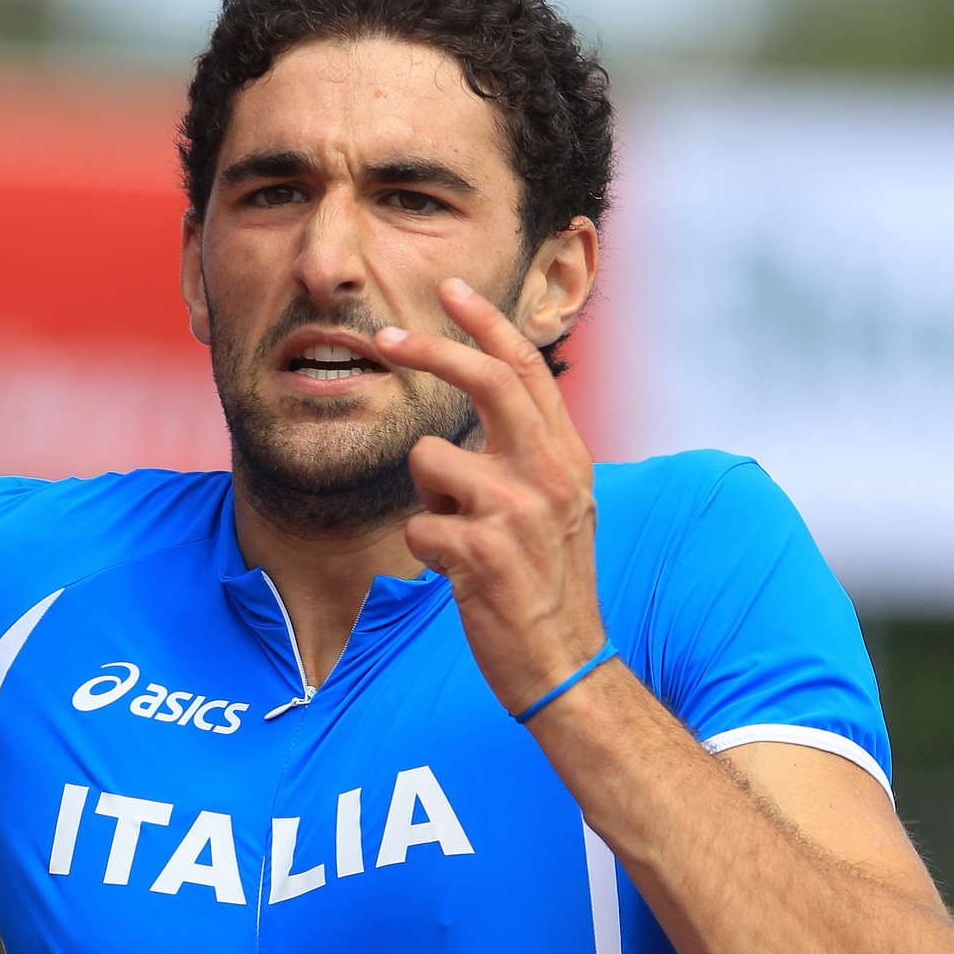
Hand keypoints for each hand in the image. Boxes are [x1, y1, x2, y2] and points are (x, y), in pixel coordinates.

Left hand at [380, 278, 609, 717]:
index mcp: (567, 458)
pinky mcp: (485, 555)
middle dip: (431, 348)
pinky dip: (426, 552)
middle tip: (386, 336)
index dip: (485, 322)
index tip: (450, 289)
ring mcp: (519, 513)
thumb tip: (486, 406)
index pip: (526, 370)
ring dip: (428, 500)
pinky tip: (457, 576)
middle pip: (486, 380)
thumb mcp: (559, 508)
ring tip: (459, 538)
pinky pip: (418, 527)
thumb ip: (529, 455)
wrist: (564, 664)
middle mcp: (550, 475)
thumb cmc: (547, 586)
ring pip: (430, 462)